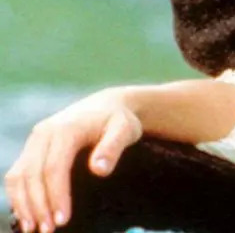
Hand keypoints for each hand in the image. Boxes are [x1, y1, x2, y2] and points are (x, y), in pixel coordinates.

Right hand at [4, 88, 142, 232]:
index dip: (56, 195)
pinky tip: (27, 213)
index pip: (54, 167)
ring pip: (18, 175)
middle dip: (38, 205)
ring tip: (34, 228)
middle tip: (48, 230)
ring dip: (23, 204)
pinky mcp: (31, 148)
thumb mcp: (125, 130)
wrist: (107, 105)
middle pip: (32, 174)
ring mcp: (35, 141)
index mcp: (65, 129)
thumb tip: (99, 170)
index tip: (64, 219)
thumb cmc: (118, 120)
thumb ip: (113, 148)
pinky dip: (18, 195)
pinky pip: (17, 174)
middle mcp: (44, 133)